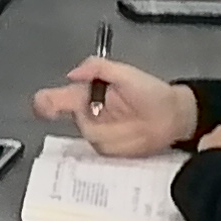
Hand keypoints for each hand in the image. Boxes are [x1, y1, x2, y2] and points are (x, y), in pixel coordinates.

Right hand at [29, 59, 199, 155]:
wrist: (175, 116)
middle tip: (106, 114)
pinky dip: (116, 146)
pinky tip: (132, 137)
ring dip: (109, 131)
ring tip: (133, 123)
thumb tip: (71, 75)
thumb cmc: (151, 92)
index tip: (49, 109)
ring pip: (89, 138)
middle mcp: (86, 116)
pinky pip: (102, 153)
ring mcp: (98, 135)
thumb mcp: (126, 73)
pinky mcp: (110, 151)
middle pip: (72, 123)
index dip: (45, 104)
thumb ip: (98, 67)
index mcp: (85, 95)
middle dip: (89, 120)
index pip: (54, 99)